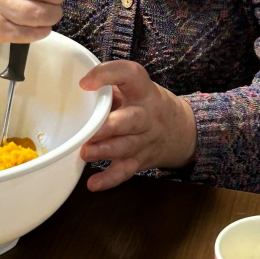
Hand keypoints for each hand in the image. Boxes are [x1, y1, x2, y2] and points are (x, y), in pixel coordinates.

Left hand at [78, 61, 197, 189]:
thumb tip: (76, 88)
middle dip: (108, 127)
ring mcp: (145, 140)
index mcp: (143, 90)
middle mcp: (147, 115)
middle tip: (88, 131)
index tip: (85, 83)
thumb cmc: (147, 104)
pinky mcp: (141, 159)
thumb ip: (111, 87)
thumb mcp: (136, 88)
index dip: (107, 75)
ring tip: (85, 153)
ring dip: (105, 151)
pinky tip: (93, 184)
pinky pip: (126, 171)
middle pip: (130, 120)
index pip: (130, 75)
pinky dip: (110, 179)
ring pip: (125, 147)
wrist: (183, 131)